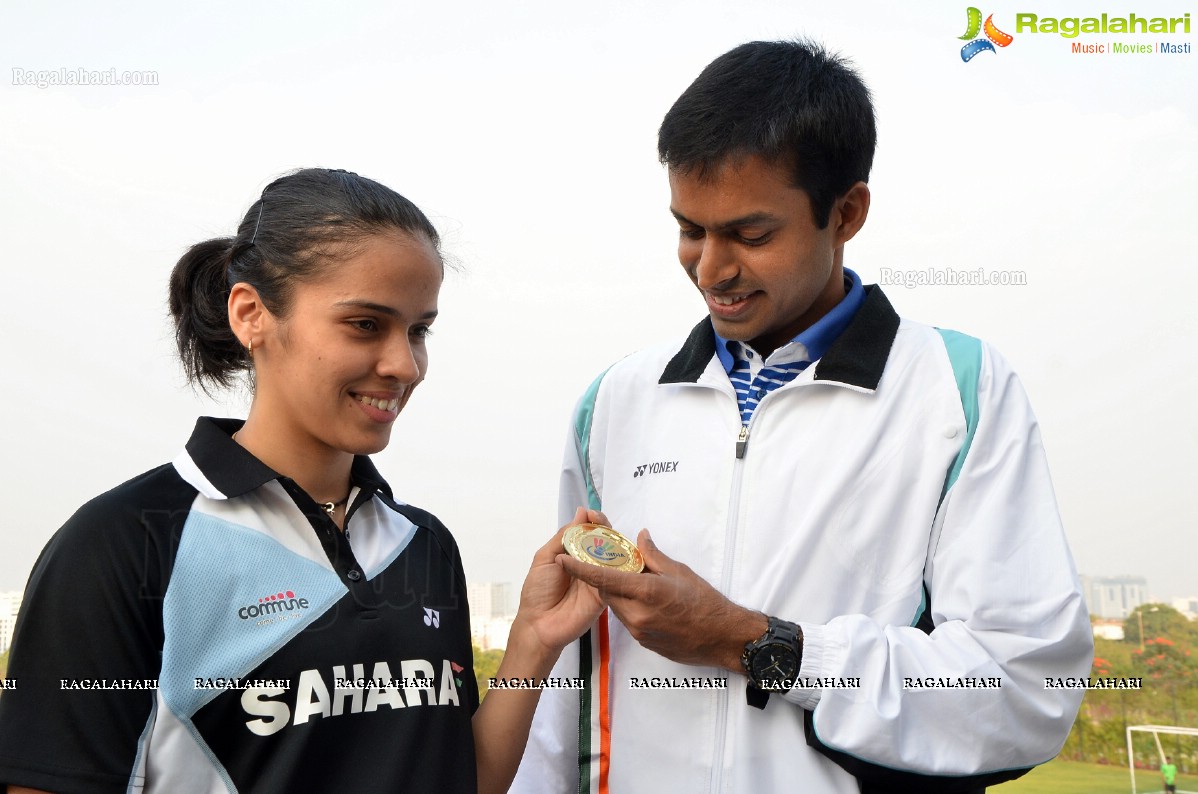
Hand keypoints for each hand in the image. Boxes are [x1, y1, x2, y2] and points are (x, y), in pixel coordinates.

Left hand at [512, 507, 605, 655]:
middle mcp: (589, 564)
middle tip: (602, 521)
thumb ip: (564, 536)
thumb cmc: (538, 593)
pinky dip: (618, 566)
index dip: (593, 521)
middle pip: (605, 542)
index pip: (588, 532)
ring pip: (614, 557)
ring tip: (609, 535)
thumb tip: (580, 513)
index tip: (591, 513)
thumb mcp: (545, 558)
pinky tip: (616, 555)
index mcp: (574, 554)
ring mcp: (599, 577)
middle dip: (606, 528)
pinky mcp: (607, 592)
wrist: (540, 625)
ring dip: (614, 543)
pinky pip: (616, 577)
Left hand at [557, 529, 766, 671]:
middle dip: (605, 578)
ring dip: (619, 593)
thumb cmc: (705, 602)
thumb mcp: (679, 571)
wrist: (722, 638)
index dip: (580, 568)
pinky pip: (627, 621)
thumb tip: (639, 537)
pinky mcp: (643, 642)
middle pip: (606, 593)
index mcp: (645, 592)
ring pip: (616, 607)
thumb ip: (653, 555)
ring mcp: (639, 631)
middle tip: (610, 563)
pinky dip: (630, 608)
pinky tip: (647, 601)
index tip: (562, 559)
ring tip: (635, 581)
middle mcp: (637, 614)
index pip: (603, 578)